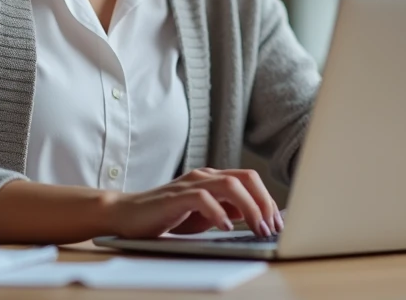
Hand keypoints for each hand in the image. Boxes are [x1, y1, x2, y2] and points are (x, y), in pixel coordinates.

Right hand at [104, 168, 284, 238]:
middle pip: (246, 178)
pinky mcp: (176, 197)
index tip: (278, 223)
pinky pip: (203, 198)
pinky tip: (226, 226)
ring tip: (257, 228)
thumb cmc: (167, 216)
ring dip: (249, 208)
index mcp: (213, 178)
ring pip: (230, 185)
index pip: (250, 180)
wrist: (128, 214)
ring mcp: (190, 184)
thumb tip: (258, 217)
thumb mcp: (204, 215)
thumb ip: (228, 211)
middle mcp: (205, 176)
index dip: (268, 200)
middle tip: (271, 227)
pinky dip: (219, 212)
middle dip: (264, 202)